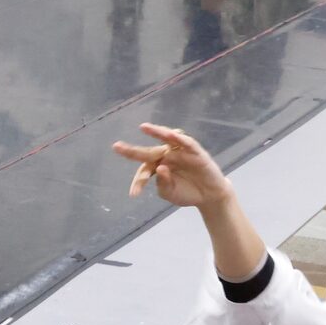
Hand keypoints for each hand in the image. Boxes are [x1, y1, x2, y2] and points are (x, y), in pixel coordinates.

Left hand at [113, 124, 230, 208]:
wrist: (209, 197)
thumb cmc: (187, 193)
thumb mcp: (171, 193)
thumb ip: (164, 184)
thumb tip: (160, 168)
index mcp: (158, 165)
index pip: (144, 170)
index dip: (139, 181)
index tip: (134, 194)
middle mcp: (168, 155)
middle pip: (149, 151)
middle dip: (133, 150)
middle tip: (116, 147)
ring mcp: (181, 152)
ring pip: (167, 139)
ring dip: (157, 132)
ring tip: (144, 127)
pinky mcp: (196, 152)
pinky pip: (187, 142)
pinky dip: (179, 138)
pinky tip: (170, 134)